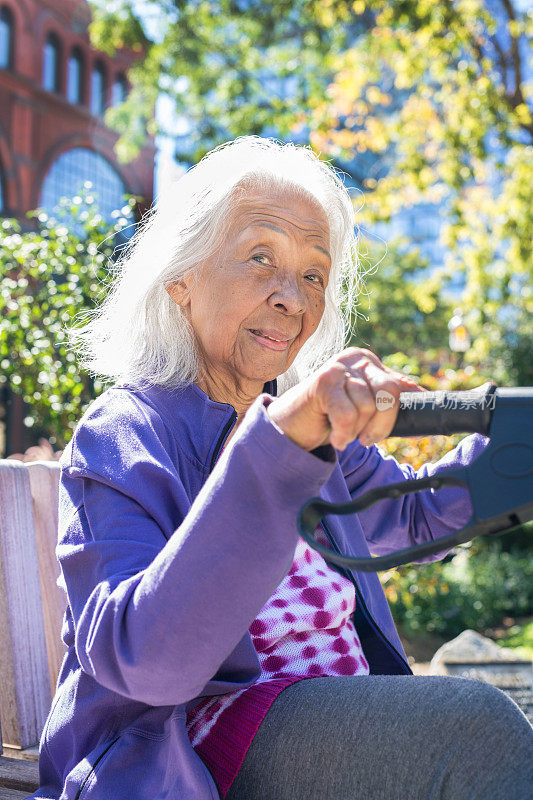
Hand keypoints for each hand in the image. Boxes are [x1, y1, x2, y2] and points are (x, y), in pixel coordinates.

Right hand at [267, 347, 425, 450]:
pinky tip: (335, 437)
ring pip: (369, 405)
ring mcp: (338, 368)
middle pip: (390, 392)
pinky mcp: (323, 382)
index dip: (400, 412)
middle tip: (366, 439)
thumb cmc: (327, 417)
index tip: (403, 433)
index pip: (399, 386)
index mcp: (368, 362)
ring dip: (356, 431)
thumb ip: (387, 399)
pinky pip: (348, 414)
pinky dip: (344, 432)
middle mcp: (355, 359)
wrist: (289, 427)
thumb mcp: (362, 407)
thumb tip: (423, 394)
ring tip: (342, 433)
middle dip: (382, 424)